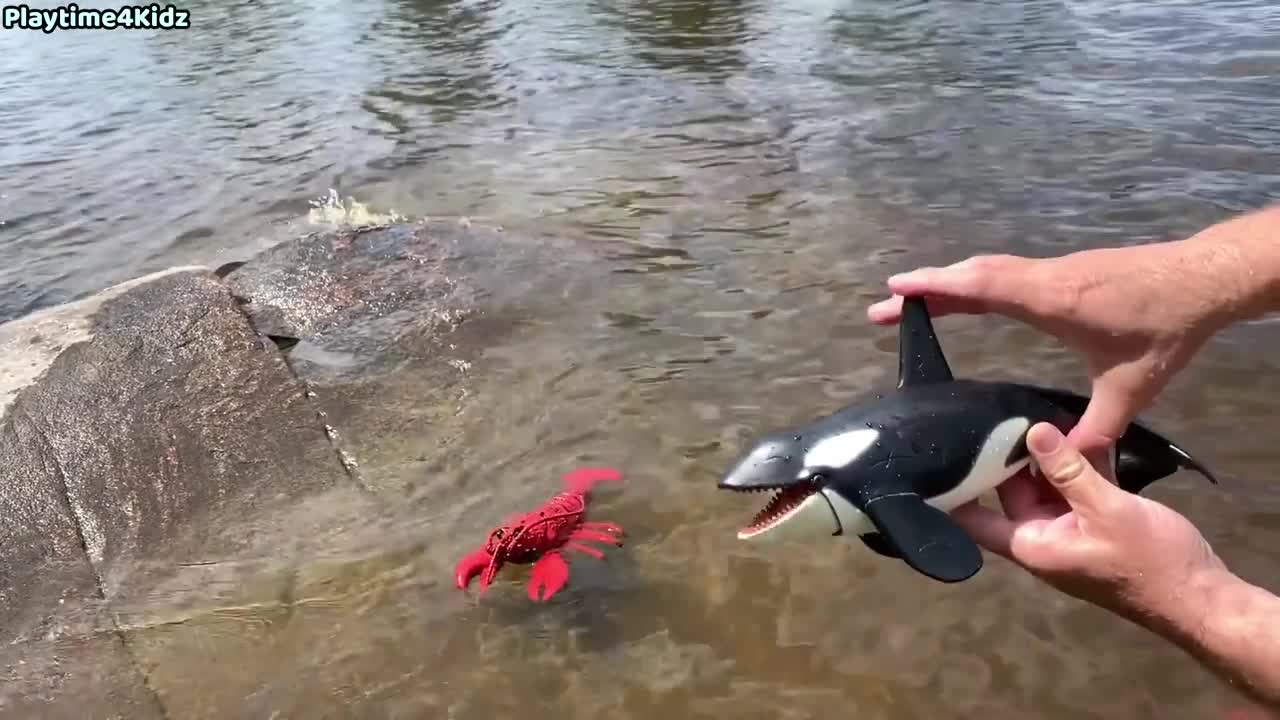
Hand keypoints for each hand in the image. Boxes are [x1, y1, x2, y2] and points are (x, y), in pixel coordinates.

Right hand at [867, 244, 1226, 466]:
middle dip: (924, 288)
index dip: (934, 288)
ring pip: (987, 270)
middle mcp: (1043, 278)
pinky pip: (1004, 272)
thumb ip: (1097, 428)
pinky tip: (967, 296)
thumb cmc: (1165, 328)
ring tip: (912, 300)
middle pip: (971, 275)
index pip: (980, 287)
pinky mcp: (1064, 271)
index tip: (893, 291)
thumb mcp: (1131, 387)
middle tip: (883, 306)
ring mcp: (1053, 270)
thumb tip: (1064, 463)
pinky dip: (973, 282)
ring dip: (947, 282)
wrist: (1203, 278)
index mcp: (1050, 299)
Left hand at [952, 422, 1225, 629]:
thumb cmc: (1148, 560)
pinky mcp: (1095, 521)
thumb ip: (1068, 470)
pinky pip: (1075, 488)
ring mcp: (1069, 529)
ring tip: (1030, 407)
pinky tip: (1075, 426)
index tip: (935, 456)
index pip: (974, 519)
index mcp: (1031, 544)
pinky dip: (1076, 464)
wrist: (1201, 595)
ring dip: (1044, 455)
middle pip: (1009, 492)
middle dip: (1006, 455)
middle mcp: (1042, 538)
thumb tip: (1033, 431)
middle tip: (995, 409)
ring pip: (1044, 485)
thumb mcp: (1105, 509)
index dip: (953, 489)